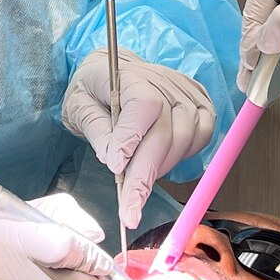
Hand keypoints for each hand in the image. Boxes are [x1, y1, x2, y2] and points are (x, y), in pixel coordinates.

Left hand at [61, 49, 214, 229]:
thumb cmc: (95, 90)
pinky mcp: (200, 103)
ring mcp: (186, 91)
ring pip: (185, 138)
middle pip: (166, 130)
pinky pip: (201, 136)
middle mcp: (163, 80)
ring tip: (139, 179)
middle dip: (145, 175)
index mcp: (128, 76)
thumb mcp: (78, 105)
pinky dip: (182, 156)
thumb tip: (111, 157)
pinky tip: (161, 162)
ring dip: (161, 168)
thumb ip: (95, 128)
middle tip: (130, 208)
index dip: (132, 138)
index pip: (144, 104)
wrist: (115, 71)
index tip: (115, 167)